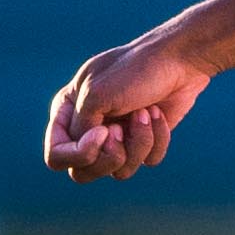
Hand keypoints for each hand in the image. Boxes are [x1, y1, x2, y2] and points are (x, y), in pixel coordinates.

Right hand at [43, 26, 212, 183]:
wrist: (179, 61)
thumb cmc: (135, 71)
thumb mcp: (96, 94)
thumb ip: (80, 128)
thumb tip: (90, 154)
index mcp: (68, 112)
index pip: (56, 156)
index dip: (78, 154)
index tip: (103, 131)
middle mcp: (89, 128)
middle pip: (84, 173)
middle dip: (109, 156)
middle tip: (120, 130)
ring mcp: (117, 138)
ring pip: (119, 172)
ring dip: (138, 142)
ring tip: (145, 113)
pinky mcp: (144, 142)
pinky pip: (147, 162)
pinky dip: (157, 139)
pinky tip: (158, 114)